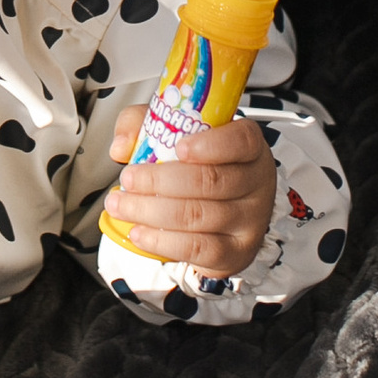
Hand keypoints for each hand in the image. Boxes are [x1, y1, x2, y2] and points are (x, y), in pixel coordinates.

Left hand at [101, 109, 274, 276]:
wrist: (219, 216)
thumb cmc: (199, 167)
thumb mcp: (174, 133)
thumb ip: (145, 125)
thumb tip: (122, 145)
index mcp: (248, 146)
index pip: (241, 141)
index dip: (211, 145)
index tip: (178, 147)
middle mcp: (256, 182)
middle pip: (211, 181)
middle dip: (160, 181)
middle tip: (128, 179)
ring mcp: (250, 221)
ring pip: (198, 216)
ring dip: (151, 211)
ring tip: (121, 205)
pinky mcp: (235, 252)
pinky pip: (198, 248)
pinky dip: (162, 241)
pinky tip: (139, 232)